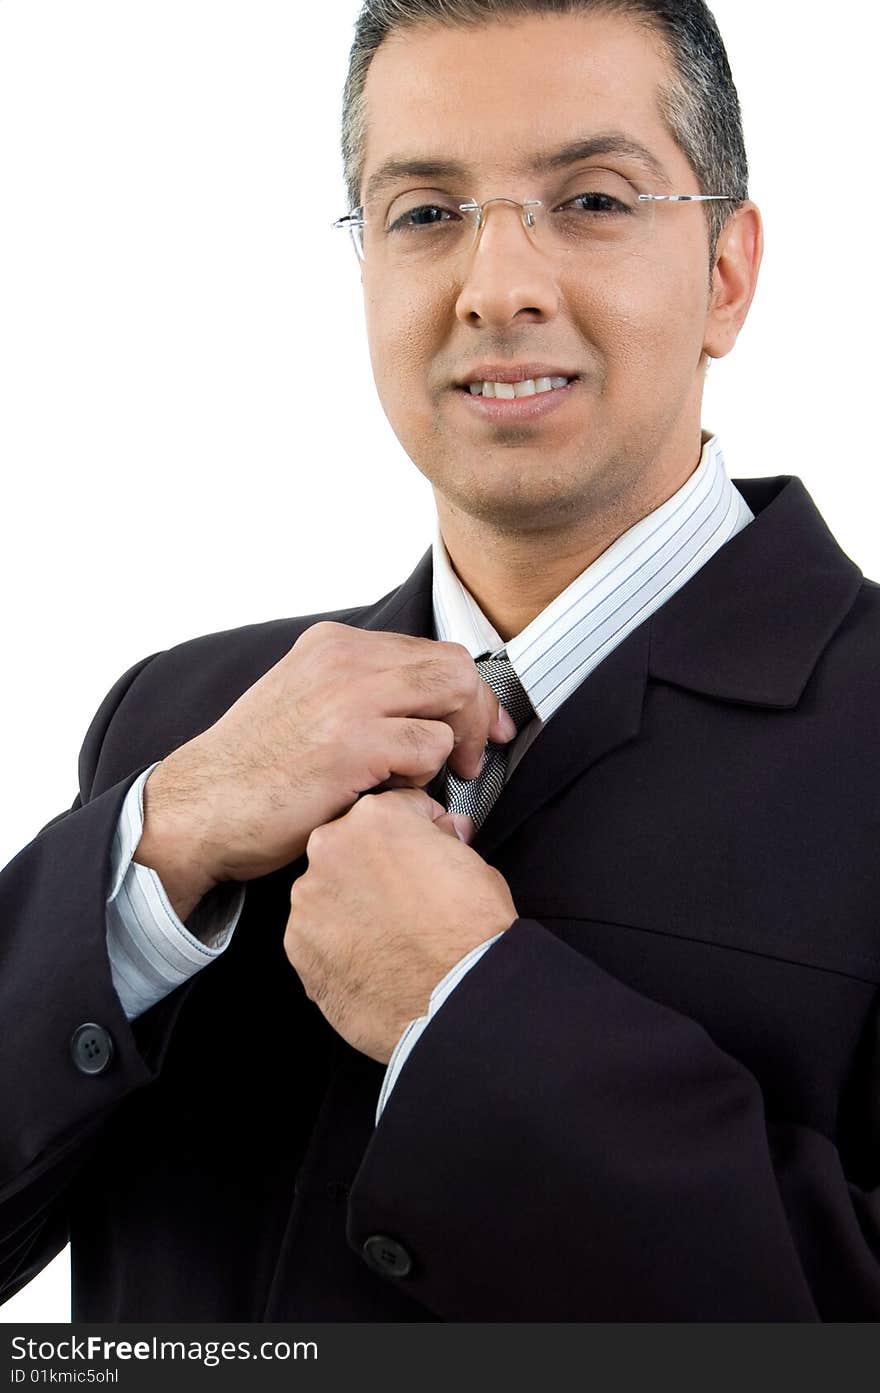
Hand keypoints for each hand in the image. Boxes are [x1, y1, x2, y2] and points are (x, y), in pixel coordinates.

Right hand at [134, 623, 516, 916]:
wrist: (199, 809)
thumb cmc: (255, 772)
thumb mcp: (306, 703)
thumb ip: (362, 692)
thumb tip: (432, 705)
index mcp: (334, 646)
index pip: (432, 652)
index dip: (469, 694)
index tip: (482, 729)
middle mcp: (344, 659)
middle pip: (455, 668)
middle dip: (477, 716)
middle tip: (470, 761)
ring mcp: (350, 698)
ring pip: (454, 699)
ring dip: (449, 748)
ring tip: (413, 780)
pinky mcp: (354, 744)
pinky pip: (431, 749)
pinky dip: (424, 778)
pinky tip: (385, 792)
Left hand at [284, 788, 518, 1062]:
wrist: (456, 1001)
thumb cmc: (470, 933)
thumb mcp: (475, 864)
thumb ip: (444, 840)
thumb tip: (441, 833)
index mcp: (376, 818)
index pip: (395, 808)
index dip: (419, 830)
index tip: (428, 849)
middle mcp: (331, 849)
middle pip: (352, 846)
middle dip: (376, 864)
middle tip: (409, 897)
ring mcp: (308, 900)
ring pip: (329, 891)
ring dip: (353, 905)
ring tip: (390, 936)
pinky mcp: (298, 946)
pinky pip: (317, 934)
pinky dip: (338, 944)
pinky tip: (371, 960)